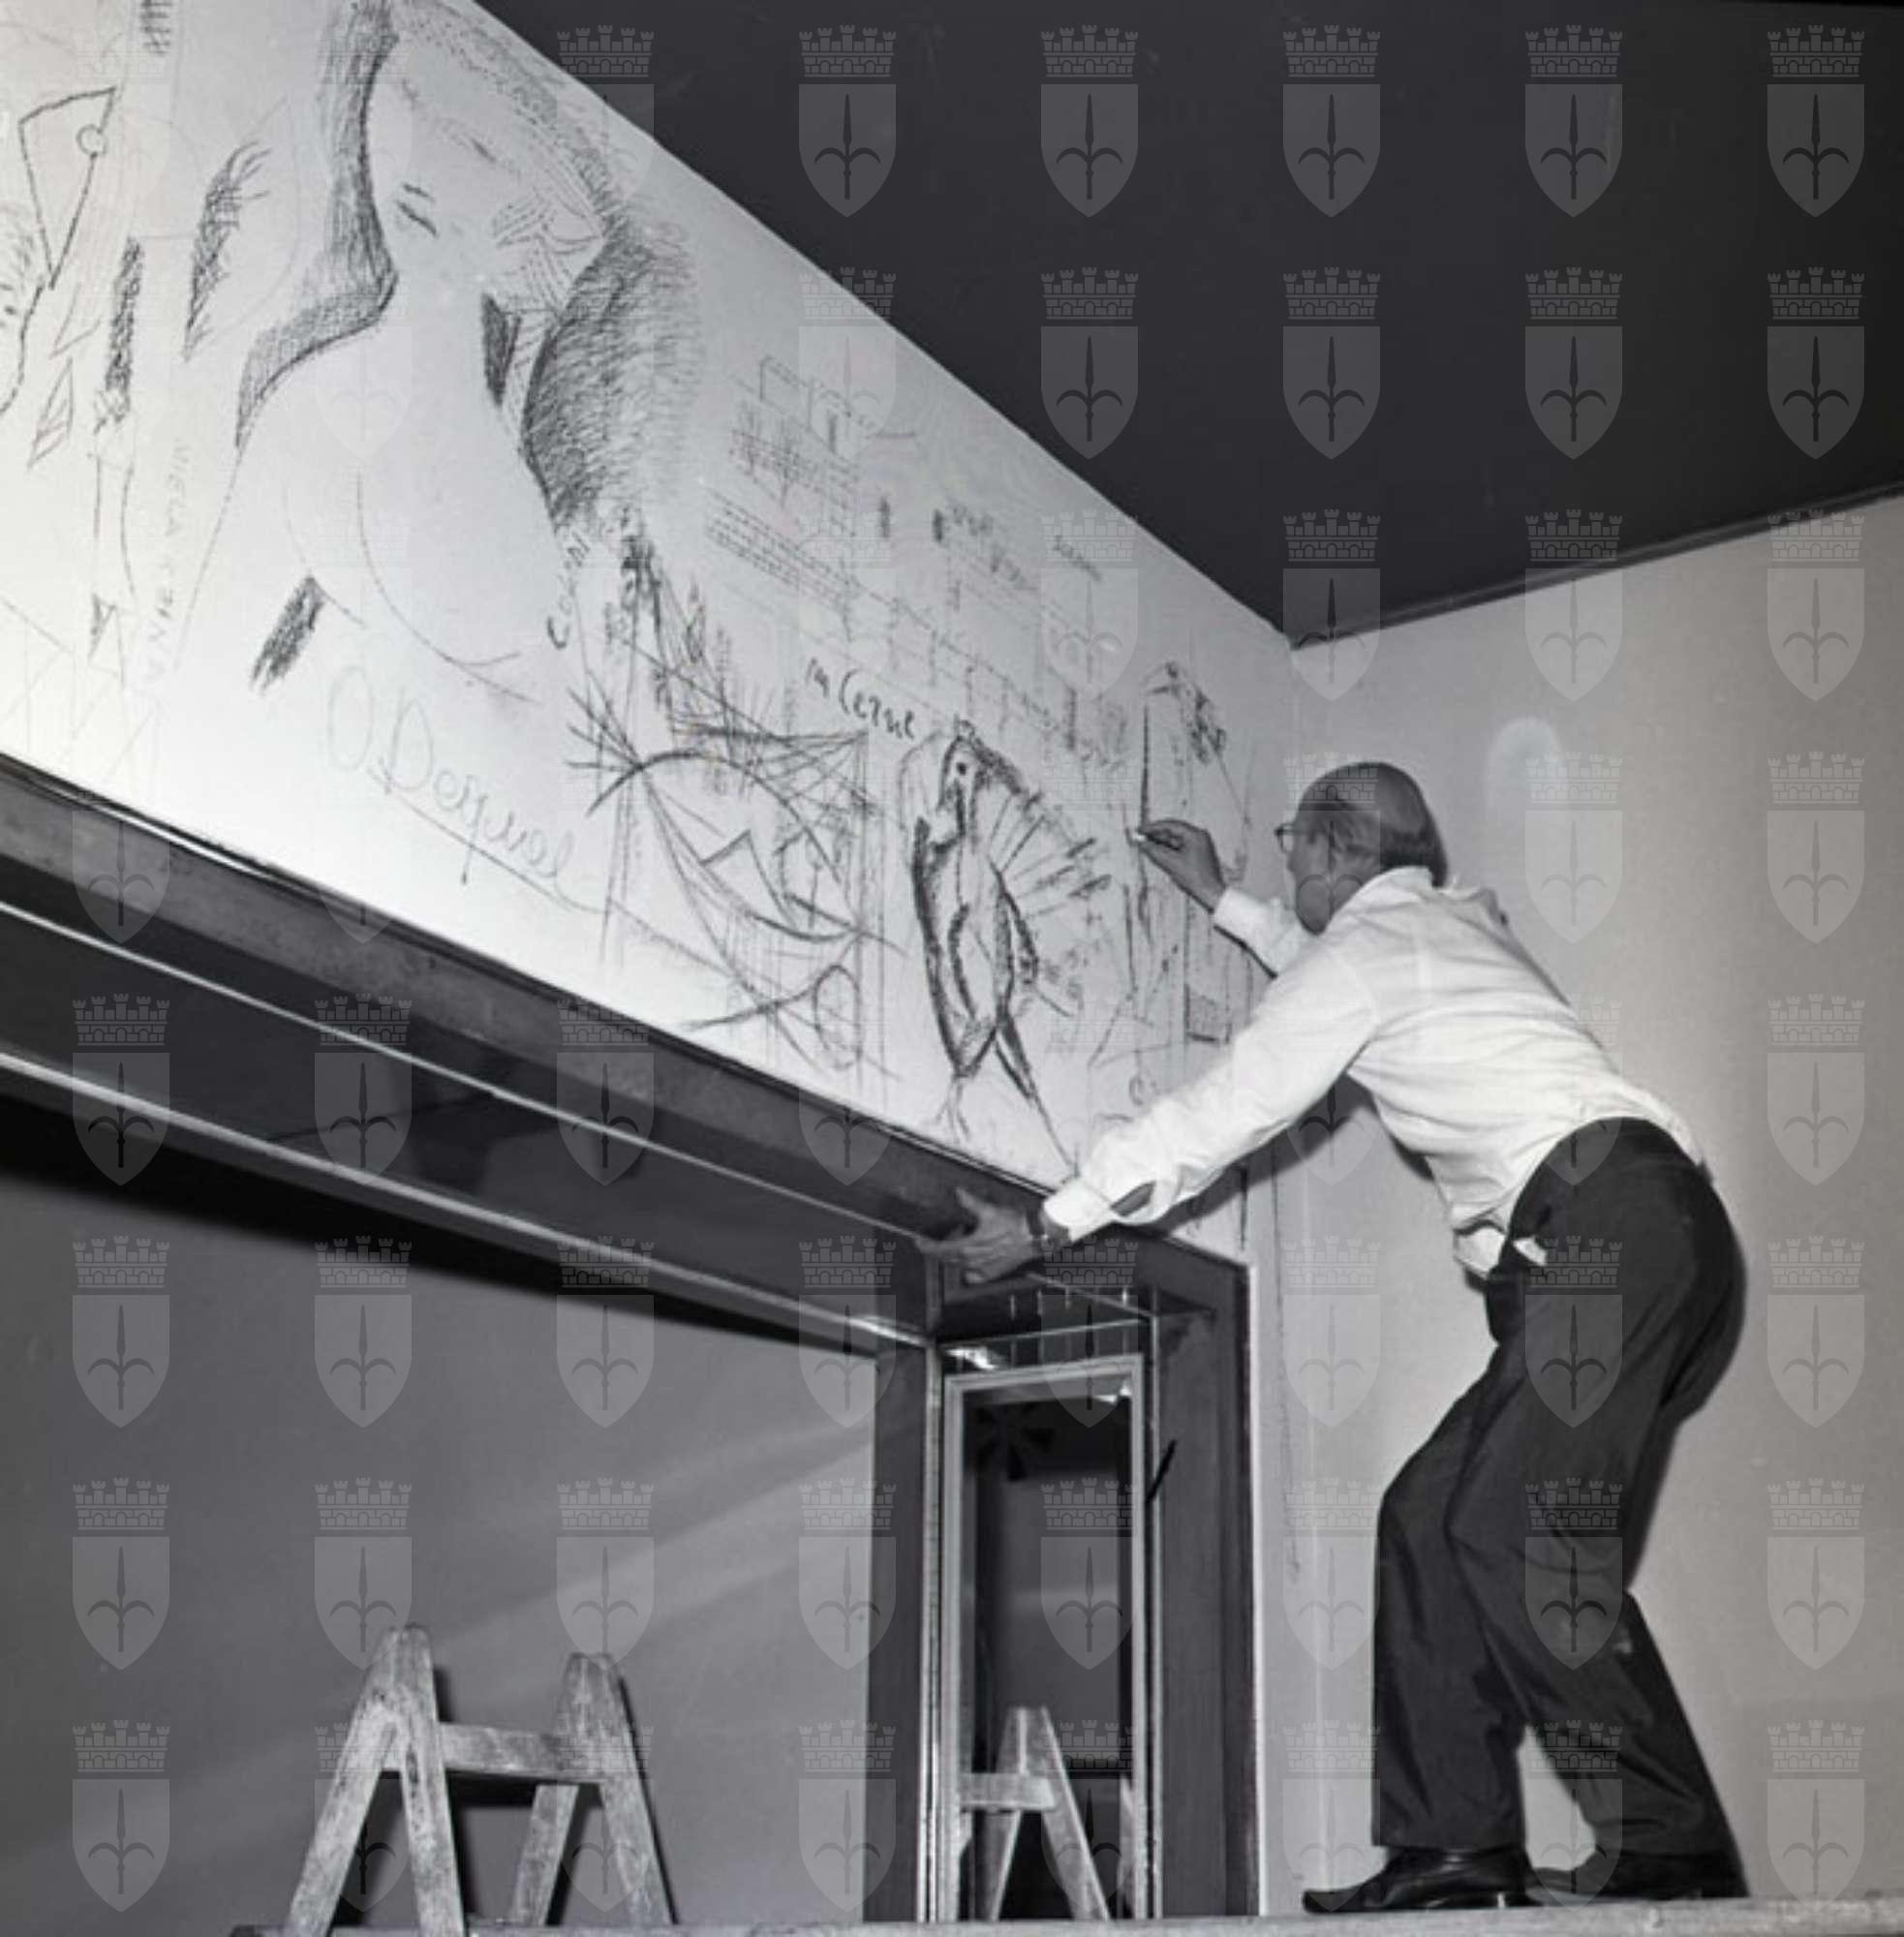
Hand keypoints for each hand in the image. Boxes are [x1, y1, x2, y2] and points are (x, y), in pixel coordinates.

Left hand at [917, 1185, 1042, 1283]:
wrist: (1034, 1236)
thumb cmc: (1014, 1224)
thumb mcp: (989, 1210)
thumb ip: (970, 1202)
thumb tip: (958, 1193)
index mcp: (969, 1246)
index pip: (940, 1250)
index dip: (927, 1247)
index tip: (918, 1242)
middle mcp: (973, 1261)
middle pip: (946, 1260)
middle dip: (935, 1252)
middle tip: (928, 1245)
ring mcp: (983, 1269)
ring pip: (958, 1268)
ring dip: (949, 1260)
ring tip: (946, 1250)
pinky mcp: (993, 1273)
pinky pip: (973, 1277)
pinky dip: (966, 1271)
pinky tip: (967, 1265)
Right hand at [1133, 819, 1225, 910]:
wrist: (1211, 893)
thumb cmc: (1197, 879)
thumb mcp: (1171, 863)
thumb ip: (1155, 851)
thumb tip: (1143, 844)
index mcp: (1196, 835)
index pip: (1171, 825)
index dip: (1153, 827)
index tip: (1141, 830)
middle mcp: (1199, 837)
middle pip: (1173, 831)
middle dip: (1156, 835)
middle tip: (1141, 837)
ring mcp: (1199, 845)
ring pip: (1175, 840)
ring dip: (1161, 842)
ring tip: (1146, 844)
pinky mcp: (1197, 854)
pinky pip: (1179, 847)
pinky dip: (1168, 849)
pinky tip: (1157, 852)